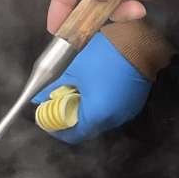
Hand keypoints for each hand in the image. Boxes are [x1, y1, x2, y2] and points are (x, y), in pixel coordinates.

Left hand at [34, 32, 154, 144]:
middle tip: (59, 101)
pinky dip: (100, 104)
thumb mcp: (73, 70)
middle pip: (86, 128)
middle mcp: (113, 120)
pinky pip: (112, 110)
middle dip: (70, 116)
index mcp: (97, 115)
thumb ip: (54, 88)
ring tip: (76, 91)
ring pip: (100, 119)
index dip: (56, 128)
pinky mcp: (134, 103)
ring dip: (86, 110)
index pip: (72, 135)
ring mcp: (126, 112)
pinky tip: (94, 88)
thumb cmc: (103, 56)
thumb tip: (38, 99)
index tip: (47, 116)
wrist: (139, 42)